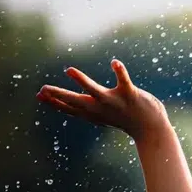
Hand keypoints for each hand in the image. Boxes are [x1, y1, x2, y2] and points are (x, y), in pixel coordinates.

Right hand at [36, 60, 168, 141]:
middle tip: (44, 89)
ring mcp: (115, 102)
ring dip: (83, 81)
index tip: (39, 95)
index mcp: (94, 112)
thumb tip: (68, 104)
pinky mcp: (130, 95)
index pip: (71, 108)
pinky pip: (124, 81)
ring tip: (69, 70)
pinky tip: (115, 62)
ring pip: (96, 91)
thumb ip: (85, 109)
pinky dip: (120, 71)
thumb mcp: (102, 116)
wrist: (152, 129)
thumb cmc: (125, 119)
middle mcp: (101, 108)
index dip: (55, 102)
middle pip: (77, 101)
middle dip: (60, 95)